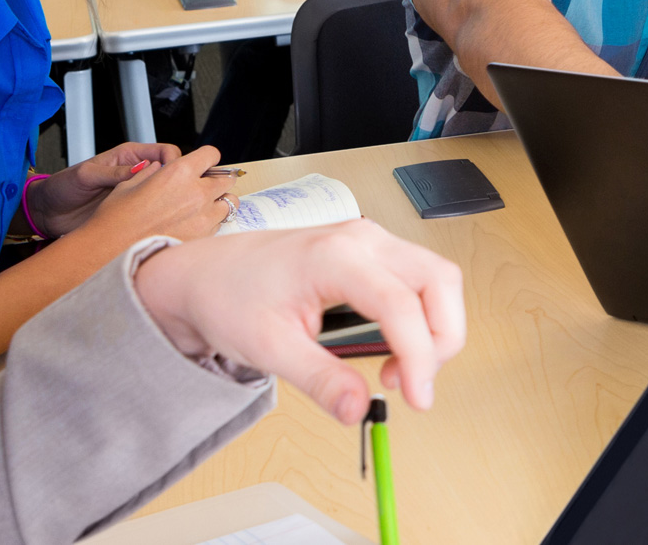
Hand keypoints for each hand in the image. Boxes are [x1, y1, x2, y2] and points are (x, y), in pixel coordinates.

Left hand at [28, 141, 180, 235]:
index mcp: (129, 157)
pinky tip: (155, 224)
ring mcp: (136, 195)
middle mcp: (136, 175)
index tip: (175, 176)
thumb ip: (113, 172)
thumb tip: (141, 170)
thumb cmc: (62, 187)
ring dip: (169, 202)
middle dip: (178, 184)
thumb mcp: (86, 175)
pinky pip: (152, 214)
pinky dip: (158, 218)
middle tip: (177, 197)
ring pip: (165, 196)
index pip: (165, 153)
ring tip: (168, 213)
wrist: (47, 213)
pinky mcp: (131, 214)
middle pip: (171, 175)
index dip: (175, 162)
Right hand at [70, 145, 236, 247]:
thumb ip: (152, 173)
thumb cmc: (115, 220)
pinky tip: (193, 226)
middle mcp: (196, 193)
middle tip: (204, 187)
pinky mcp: (203, 238)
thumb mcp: (129, 185)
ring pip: (229, 203)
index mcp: (179, 173)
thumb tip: (158, 168)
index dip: (207, 158)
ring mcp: (203, 217)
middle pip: (226, 179)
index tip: (203, 165)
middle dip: (217, 181)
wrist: (111, 253)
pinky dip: (212, 222)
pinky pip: (218, 225)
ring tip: (201, 208)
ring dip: (218, 202)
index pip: (211, 154)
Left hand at [133, 218, 467, 421]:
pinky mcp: (371, 250)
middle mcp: (362, 238)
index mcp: (334, 256)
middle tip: (415, 384)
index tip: (416, 399)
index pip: (401, 305)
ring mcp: (370, 239)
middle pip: (439, 280)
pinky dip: (422, 315)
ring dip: (435, 327)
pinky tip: (396, 345)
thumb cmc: (230, 298)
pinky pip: (420, 277)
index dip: (420, 357)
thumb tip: (358, 409)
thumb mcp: (269, 347)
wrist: (205, 275)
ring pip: (437, 277)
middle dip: (442, 338)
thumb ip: (319, 379)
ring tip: (400, 368)